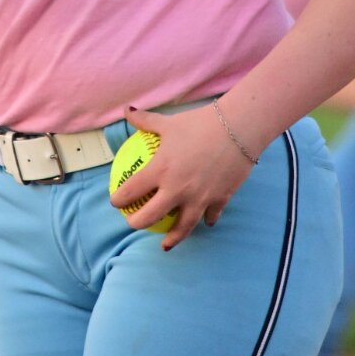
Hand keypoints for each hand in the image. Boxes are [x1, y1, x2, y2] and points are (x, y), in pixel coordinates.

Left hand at [107, 103, 256, 250]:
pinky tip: (205, 222)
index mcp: (161, 170)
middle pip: (151, 216)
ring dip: (172, 237)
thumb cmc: (200, 123)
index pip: (132, 191)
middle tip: (133, 223)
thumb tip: (127, 111)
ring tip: (165, 244)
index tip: (116, 202)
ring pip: (182, 227)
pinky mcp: (219, 199)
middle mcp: (177, 189)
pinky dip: (207, 220)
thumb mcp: (169, 122)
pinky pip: (211, 215)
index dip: (119, 199)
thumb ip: (146, 121)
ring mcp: (199, 198)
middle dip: (137, 223)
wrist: (238, 128)